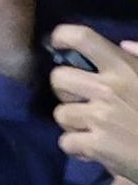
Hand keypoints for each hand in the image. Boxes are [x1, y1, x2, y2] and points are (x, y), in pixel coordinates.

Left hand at [54, 26, 137, 184]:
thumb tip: (124, 44)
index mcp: (125, 66)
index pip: (83, 39)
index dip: (63, 36)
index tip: (58, 42)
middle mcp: (108, 88)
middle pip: (58, 78)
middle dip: (65, 88)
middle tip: (80, 97)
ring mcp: (99, 117)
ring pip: (61, 114)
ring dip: (72, 122)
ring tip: (91, 126)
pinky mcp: (95, 145)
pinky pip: (66, 142)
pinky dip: (77, 148)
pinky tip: (95, 148)